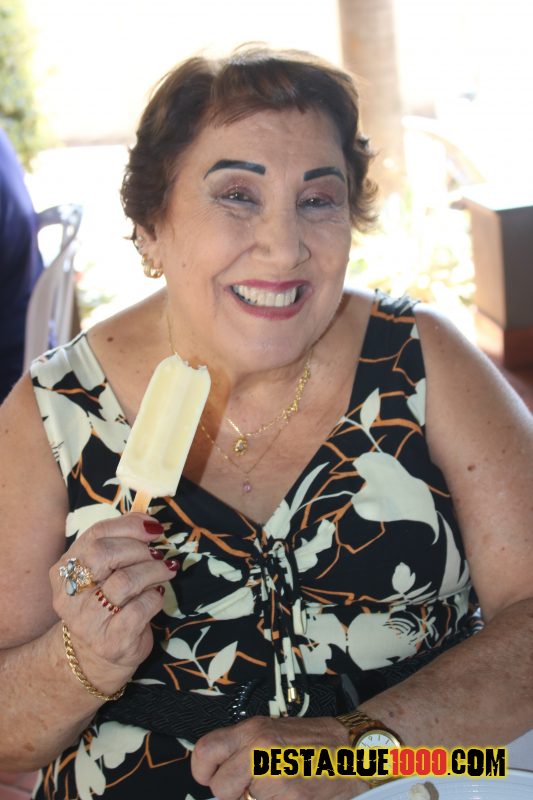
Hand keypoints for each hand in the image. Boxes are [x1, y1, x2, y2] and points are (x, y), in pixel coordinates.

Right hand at [51, 513, 175, 696]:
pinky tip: (157, 595)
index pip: (95, 535)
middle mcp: (69, 595)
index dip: (129, 526)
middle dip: (139, 549)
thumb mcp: (103, 572)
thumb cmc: (105, 605)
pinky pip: (139, 609)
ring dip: (152, 571)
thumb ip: (119, 543)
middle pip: (104, 554)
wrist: (96, 658)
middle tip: (157, 554)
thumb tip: (147, 521)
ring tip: (165, 570)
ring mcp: (87, 621)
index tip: (154, 529)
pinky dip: (155, 597)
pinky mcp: (110, 641)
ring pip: (124, 581)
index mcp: (63, 570)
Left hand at [191, 715, 369, 799]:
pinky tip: (291, 795)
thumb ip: (242, 750)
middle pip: (220, 787)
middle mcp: (260, 749)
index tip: (213, 779)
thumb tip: (216, 776)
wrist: (354, 750)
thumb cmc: (314, 744)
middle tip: (249, 789)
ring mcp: (276, 776)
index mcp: (253, 731)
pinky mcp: (292, 797)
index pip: (204, 751)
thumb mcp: (271, 733)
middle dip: (232, 794)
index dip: (204, 772)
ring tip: (277, 789)